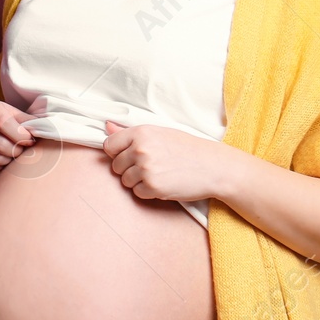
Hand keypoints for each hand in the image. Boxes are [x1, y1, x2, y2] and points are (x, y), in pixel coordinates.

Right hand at [0, 100, 35, 179]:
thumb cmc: (6, 121)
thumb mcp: (16, 116)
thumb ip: (30, 122)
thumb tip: (48, 130)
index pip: (4, 123)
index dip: (20, 136)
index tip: (31, 141)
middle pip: (1, 145)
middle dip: (17, 151)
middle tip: (23, 150)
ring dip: (9, 160)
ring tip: (13, 154)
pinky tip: (1, 159)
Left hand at [101, 119, 228, 202]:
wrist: (213, 166)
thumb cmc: (188, 148)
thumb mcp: (160, 132)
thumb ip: (130, 132)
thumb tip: (106, 126)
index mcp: (141, 132)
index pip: (109, 145)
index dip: (117, 152)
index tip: (128, 155)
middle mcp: (140, 149)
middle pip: (115, 165)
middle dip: (128, 168)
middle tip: (150, 165)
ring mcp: (146, 169)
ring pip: (125, 180)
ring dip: (138, 181)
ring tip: (158, 174)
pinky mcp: (152, 186)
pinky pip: (137, 193)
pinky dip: (147, 191)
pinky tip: (163, 183)